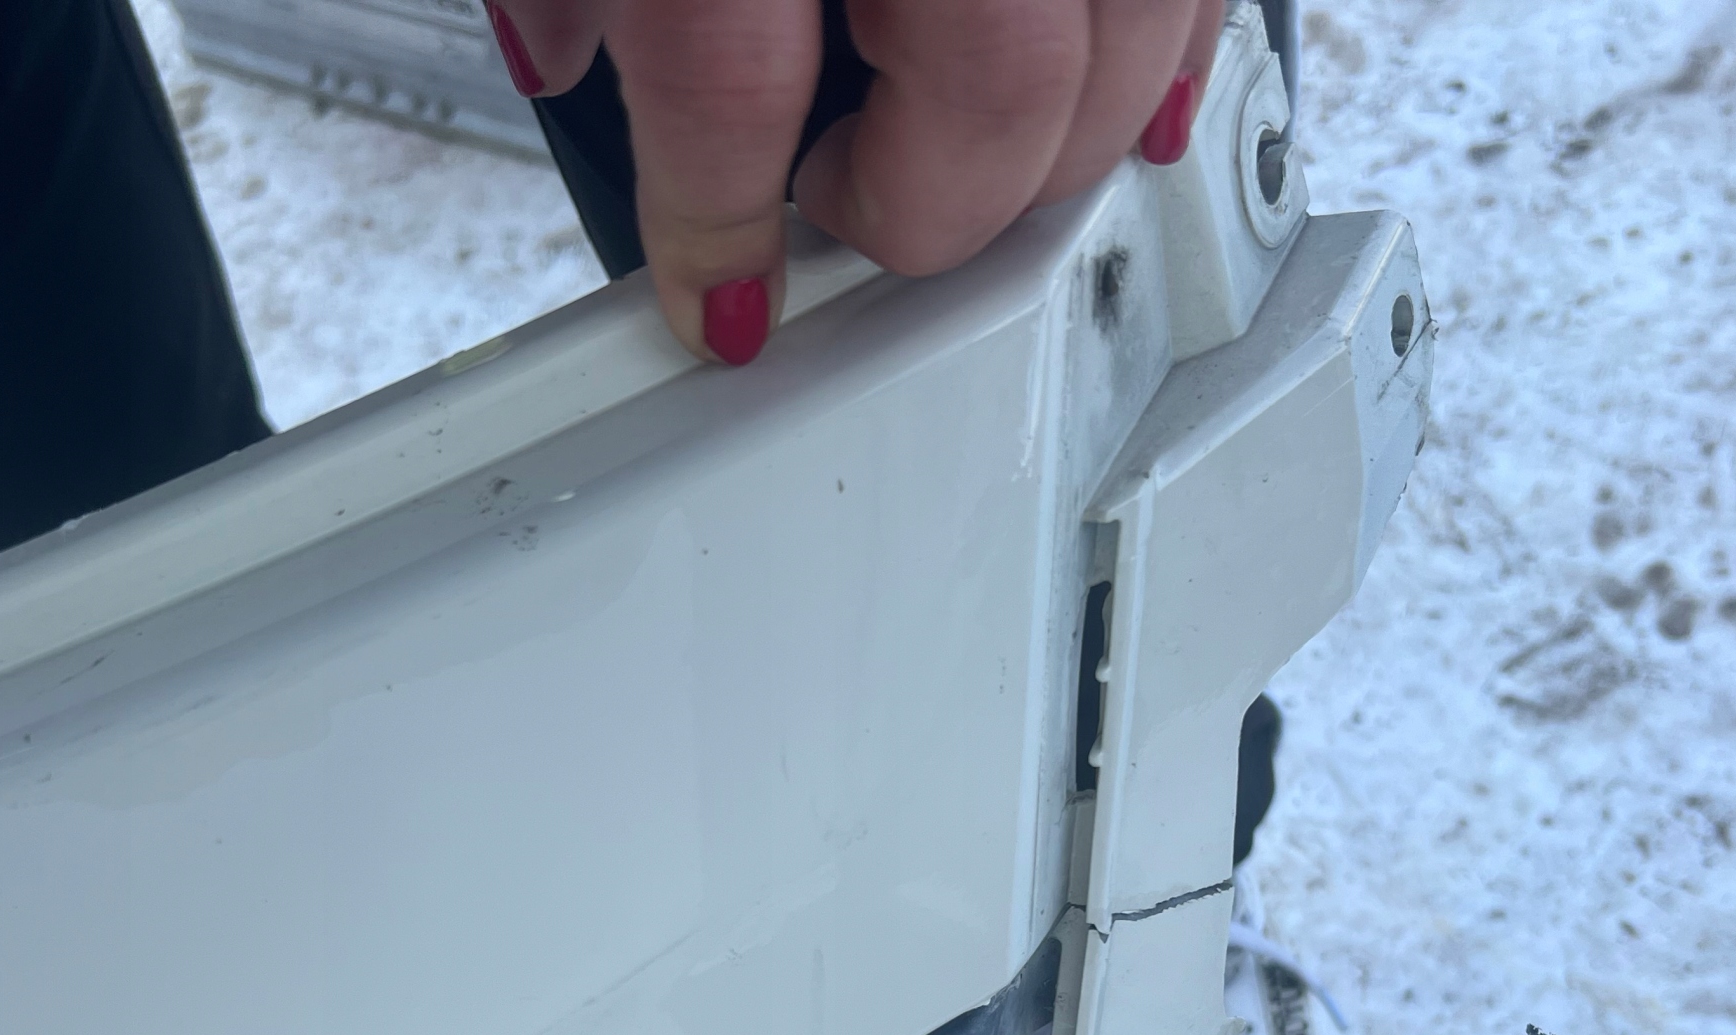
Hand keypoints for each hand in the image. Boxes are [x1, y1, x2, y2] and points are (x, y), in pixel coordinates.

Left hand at [485, 0, 1225, 363]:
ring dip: (1066, 148)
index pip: (731, 90)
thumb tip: (559, 48)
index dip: (718, 225)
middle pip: (989, 85)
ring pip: (1131, 39)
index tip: (722, 295)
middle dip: (926, 207)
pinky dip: (1176, 58)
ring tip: (978, 188)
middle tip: (853, 228)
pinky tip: (1138, 113)